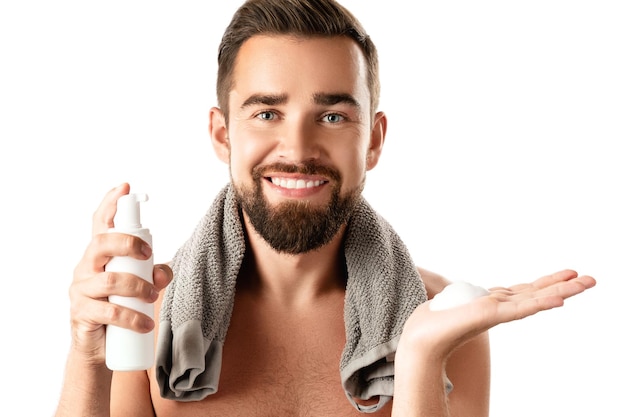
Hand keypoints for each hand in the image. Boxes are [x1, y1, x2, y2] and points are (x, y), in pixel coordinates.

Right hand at [68, 183, 172, 361]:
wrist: (100, 347)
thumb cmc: (121, 308)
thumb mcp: (141, 288)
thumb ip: (155, 275)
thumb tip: (162, 272)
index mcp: (99, 255)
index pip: (100, 224)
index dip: (110, 204)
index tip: (124, 187)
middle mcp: (86, 267)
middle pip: (100, 243)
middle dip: (127, 243)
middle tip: (149, 254)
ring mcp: (81, 290)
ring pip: (108, 280)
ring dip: (137, 287)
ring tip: (152, 298)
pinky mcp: (82, 314)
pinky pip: (108, 312)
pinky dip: (132, 318)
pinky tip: (146, 324)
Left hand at [399, 269, 595, 359]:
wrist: (421, 339)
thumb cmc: (434, 322)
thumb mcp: (454, 300)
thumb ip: (463, 296)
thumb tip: (454, 294)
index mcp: (492, 302)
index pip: (525, 291)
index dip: (547, 283)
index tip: (568, 275)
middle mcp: (499, 307)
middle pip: (537, 293)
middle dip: (563, 286)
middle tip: (591, 279)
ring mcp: (497, 312)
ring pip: (536, 299)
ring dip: (562, 291)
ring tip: (587, 283)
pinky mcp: (490, 316)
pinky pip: (521, 309)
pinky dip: (541, 303)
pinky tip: (559, 299)